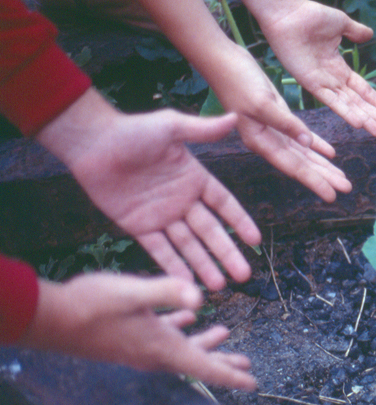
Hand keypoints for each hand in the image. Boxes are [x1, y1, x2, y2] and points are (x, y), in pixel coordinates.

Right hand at [21, 274, 256, 390]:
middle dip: (224, 362)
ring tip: (225, 333)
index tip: (254, 383)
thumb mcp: (133, 293)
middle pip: (199, 362)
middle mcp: (155, 354)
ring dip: (205, 342)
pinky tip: (187, 316)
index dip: (232, 375)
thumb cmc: (92, 306)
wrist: (51, 319)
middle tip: (247, 364)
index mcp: (163, 348)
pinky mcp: (130, 338)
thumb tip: (200, 296)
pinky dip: (180, 328)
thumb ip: (168, 292)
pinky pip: (164, 336)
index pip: (206, 368)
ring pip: (182, 348)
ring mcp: (141, 347)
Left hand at [39, 91, 260, 290]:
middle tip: (243, 276)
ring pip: (188, 246)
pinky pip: (159, 250)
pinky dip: (173, 266)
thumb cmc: (132, 130)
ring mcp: (161, 216)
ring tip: (219, 287)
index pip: (224, 205)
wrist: (92, 143)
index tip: (254, 241)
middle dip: (226, 254)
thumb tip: (236, 117)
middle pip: (210, 232)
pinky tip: (185, 283)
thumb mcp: (172, 127)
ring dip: (203, 266)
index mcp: (194, 178)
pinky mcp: (139, 226)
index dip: (239, 222)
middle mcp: (182, 200)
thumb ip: (204, 129)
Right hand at [209, 46, 352, 202]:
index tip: (332, 196)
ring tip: (342, 178)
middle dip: (324, 177)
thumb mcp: (263, 103)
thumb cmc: (237, 80)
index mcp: (261, 141)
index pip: (293, 167)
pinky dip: (317, 145)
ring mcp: (273, 130)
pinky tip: (331, 154)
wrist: (222, 60)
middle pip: (301, 164)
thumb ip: (286, 124)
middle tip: (347, 188)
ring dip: (323, 165)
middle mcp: (268, 141)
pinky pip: (301, 137)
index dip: (314, 181)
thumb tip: (307, 143)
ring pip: (304, 153)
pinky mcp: (279, 117)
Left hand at [261, 1, 375, 136]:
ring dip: (364, 119)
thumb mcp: (341, 24)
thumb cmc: (311, 16)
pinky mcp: (310, 83)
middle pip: (358, 102)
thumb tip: (370, 35)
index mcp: (339, 68)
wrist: (289, 13)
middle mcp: (331, 79)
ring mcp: (321, 83)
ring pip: (348, 105)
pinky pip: (331, 100)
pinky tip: (358, 123)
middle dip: (375, 116)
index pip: (362, 90)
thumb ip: (356, 32)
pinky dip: (345, 112)